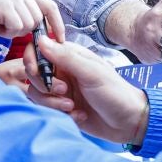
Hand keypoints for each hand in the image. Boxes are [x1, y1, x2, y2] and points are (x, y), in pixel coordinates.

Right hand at [0, 0, 64, 42]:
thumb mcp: (10, 14)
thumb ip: (28, 16)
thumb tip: (50, 32)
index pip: (50, 5)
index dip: (57, 24)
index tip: (61, 39)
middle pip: (39, 19)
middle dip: (24, 30)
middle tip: (5, 26)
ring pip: (29, 24)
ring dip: (14, 31)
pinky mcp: (4, 3)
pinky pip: (17, 27)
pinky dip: (6, 32)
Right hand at [19, 35, 160, 146]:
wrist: (129, 122)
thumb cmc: (115, 93)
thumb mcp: (91, 73)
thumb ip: (65, 57)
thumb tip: (40, 40)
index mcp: (69, 55)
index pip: (38, 50)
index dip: (33, 60)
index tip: (38, 71)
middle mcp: (62, 70)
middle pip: (34, 74)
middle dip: (46, 85)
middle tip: (65, 91)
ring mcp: (61, 90)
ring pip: (37, 93)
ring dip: (52, 102)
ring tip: (72, 107)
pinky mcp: (62, 107)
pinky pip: (47, 109)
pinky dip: (61, 114)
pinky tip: (80, 116)